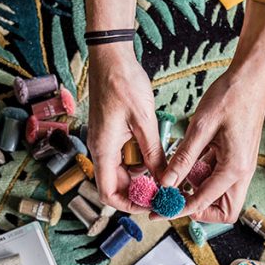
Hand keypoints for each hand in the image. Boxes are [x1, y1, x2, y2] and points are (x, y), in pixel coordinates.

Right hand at [87, 44, 165, 213]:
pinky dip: (139, 160)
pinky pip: (124, 157)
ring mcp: (105, 142)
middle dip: (138, 190)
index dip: (128, 204)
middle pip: (116, 185)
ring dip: (141, 175)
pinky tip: (156, 153)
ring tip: (164, 170)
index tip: (150, 204)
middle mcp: (101, 150)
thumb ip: (153, 153)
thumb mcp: (144, 121)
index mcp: (103, 150)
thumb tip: (164, 178)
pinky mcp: (111, 134)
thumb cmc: (123, 84)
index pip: (108, 193)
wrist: (111, 59)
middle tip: (163, 189)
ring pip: (122, 171)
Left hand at [158, 69, 264, 222]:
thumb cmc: (229, 96)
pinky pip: (220, 179)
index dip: (178, 210)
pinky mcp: (237, 157)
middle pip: (223, 211)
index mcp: (234, 168)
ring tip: (175, 180)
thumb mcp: (200, 127)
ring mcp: (242, 165)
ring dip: (199, 194)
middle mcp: (242, 172)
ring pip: (222, 197)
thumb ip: (184, 158)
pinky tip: (186, 164)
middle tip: (172, 199)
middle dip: (198, 210)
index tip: (158, 210)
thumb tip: (166, 183)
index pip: (203, 203)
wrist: (252, 76)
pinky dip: (202, 178)